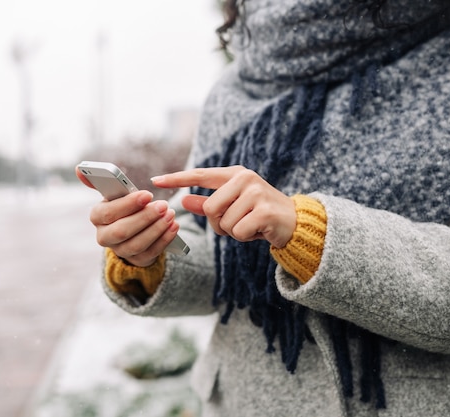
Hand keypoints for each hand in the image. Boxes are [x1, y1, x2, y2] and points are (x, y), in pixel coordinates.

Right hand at [75, 167, 179, 266]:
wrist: (134, 231)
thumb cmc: (125, 207)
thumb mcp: (115, 195)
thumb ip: (102, 182)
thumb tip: (78, 169)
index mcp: (97, 217)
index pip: (108, 213)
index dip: (128, 204)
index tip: (147, 194)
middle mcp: (105, 237)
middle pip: (122, 231)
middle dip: (144, 217)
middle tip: (163, 205)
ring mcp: (120, 251)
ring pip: (137, 244)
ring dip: (156, 229)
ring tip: (170, 214)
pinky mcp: (137, 260)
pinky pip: (151, 253)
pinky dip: (164, 239)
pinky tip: (173, 226)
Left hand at [151, 166, 295, 247]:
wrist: (294, 222)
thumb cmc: (258, 214)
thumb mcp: (233, 206)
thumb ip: (207, 203)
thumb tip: (183, 200)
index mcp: (234, 174)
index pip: (200, 175)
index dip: (177, 179)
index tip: (155, 180)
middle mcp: (245, 178)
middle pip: (210, 208)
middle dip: (219, 223)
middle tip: (238, 222)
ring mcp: (256, 193)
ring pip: (224, 222)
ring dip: (233, 232)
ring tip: (250, 225)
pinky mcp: (264, 211)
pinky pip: (237, 232)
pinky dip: (244, 237)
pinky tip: (258, 231)